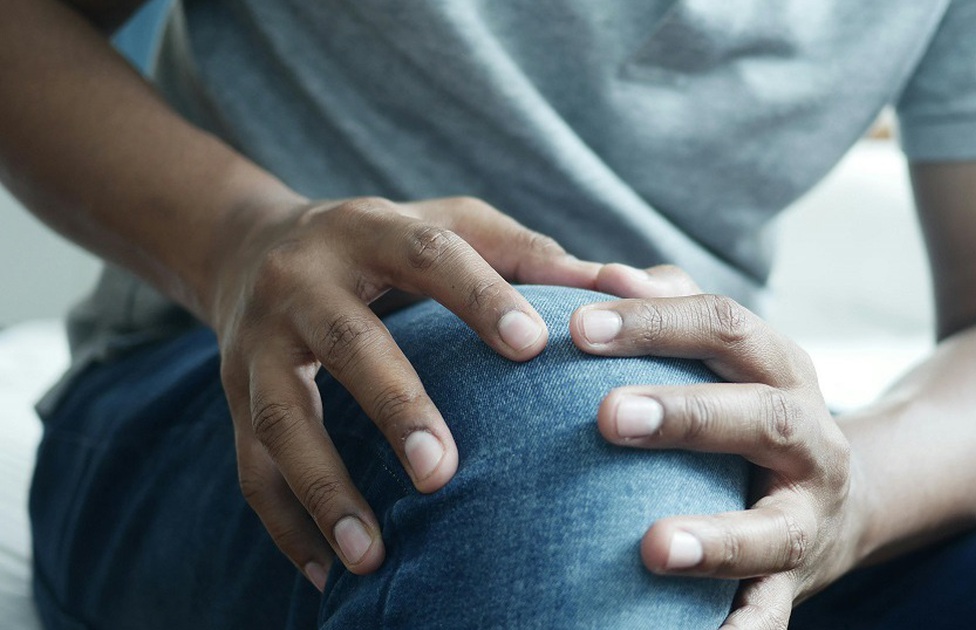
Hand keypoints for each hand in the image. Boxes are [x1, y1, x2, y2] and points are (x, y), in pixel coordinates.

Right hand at [210, 196, 604, 589]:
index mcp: (369, 230)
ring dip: (326, 490)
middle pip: (348, 344)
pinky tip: (328, 576)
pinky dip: (288, 526)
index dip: (479, 296)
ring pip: (284, 420)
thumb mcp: (449, 228)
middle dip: (396, 408)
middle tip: (444, 472)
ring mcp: (258, 344)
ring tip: (371, 556)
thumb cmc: (385, 246)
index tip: (533, 346)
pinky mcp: (233, 397)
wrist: (251, 247)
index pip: (428, 255)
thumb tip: (630, 286)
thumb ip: (530, 255)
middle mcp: (303, 283)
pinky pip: (250, 468)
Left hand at [570, 287, 867, 628]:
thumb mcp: (729, 356)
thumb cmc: (750, 412)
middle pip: (763, 416)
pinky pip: (771, 615)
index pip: (726, 326)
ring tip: (651, 547)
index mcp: (782, 369)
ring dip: (716, 538)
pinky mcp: (795, 582)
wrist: (845, 500)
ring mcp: (808, 517)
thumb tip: (603, 275)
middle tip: (607, 416)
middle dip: (688, 416)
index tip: (578, 327)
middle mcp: (809, 439)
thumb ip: (670, 310)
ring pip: (774, 530)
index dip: (656, 322)